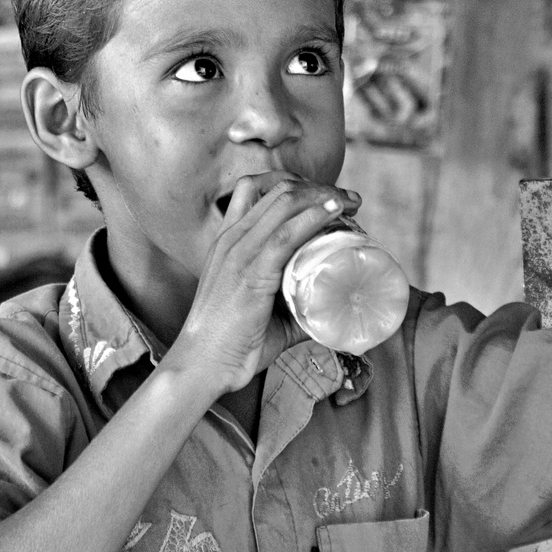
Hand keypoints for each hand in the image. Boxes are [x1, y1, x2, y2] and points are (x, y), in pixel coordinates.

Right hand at [168, 173, 360, 394]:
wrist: (201, 366)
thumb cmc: (231, 344)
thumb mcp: (263, 311)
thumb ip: (294, 306)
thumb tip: (331, 311)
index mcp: (229, 240)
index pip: (259, 189)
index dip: (298, 185)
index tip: (329, 197)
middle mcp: (232, 239)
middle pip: (278, 190)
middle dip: (319, 187)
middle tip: (350, 200)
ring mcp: (239, 253)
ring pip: (284, 204)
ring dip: (323, 196)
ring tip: (350, 202)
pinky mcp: (249, 274)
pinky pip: (285, 236)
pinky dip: (313, 218)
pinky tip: (333, 212)